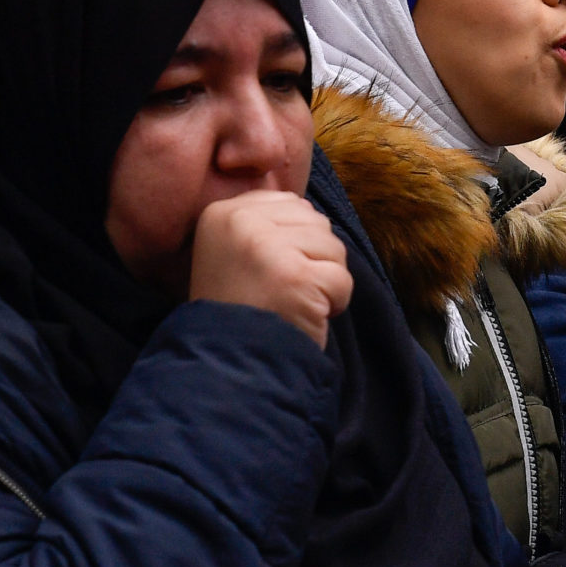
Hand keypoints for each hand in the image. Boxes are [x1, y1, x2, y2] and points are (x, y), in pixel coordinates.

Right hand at [188, 190, 353, 347]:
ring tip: (289, 302)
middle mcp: (241, 222)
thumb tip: (308, 206)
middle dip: (312, 259)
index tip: (268, 272)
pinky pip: (342, 279)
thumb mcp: (233, 252)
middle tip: (279, 291)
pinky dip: (334, 303)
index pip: (290, 202)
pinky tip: (303, 315)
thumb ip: (266, 222)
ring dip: (324, 282)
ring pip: (334, 248)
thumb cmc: (240, 309)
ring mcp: (268, 248)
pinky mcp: (296, 277)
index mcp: (223, 213)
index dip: (293, 241)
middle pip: (316, 222)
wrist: (227, 363)